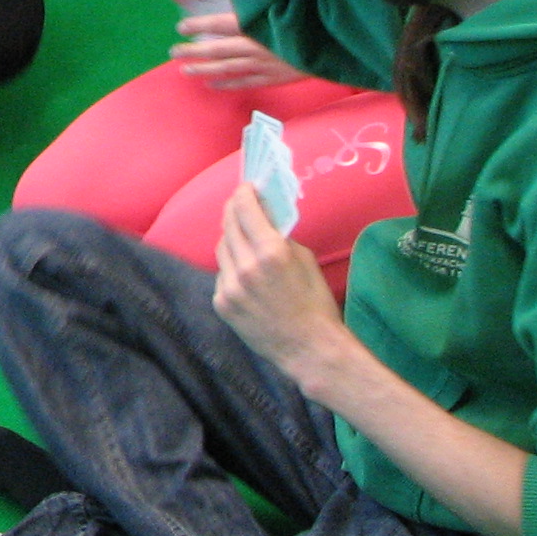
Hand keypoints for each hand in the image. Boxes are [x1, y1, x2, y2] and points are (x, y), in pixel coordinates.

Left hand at [167, 12, 306, 90]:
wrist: (336, 47)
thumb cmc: (311, 19)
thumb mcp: (286, 1)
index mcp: (259, 25)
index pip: (221, 23)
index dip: (199, 25)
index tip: (180, 26)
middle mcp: (257, 46)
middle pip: (218, 49)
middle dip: (194, 51)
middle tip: (173, 52)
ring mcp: (264, 64)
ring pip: (227, 68)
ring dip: (205, 69)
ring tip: (185, 70)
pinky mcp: (274, 78)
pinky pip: (245, 82)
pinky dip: (227, 83)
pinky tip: (212, 84)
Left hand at [212, 182, 347, 393]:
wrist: (308, 348)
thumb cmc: (315, 303)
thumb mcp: (305, 260)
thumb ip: (281, 236)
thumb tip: (265, 217)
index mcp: (270, 252)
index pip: (244, 209)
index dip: (244, 193)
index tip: (246, 187)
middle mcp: (245, 266)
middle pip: (228, 225)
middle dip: (234, 211)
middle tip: (240, 204)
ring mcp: (229, 286)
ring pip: (222, 249)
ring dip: (232, 240)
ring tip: (245, 240)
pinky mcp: (221, 303)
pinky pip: (221, 274)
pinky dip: (231, 268)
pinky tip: (246, 274)